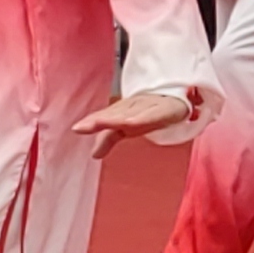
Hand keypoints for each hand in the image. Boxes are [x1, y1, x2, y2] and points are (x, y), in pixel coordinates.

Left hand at [74, 87, 196, 144]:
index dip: (92, 122)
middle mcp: (133, 107)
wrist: (176, 97)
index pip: (105, 117)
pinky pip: (155, 114)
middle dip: (99, 120)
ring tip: (100, 124)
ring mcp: (149, 106)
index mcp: (122, 111)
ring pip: (131, 112)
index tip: (77, 129)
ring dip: (115, 118)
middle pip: (114, 114)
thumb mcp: (128, 127)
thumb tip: (94, 154)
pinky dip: (143, 117)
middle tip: (81, 127)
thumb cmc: (148, 111)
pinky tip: (132, 122)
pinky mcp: (166, 109)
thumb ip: (110, 139)